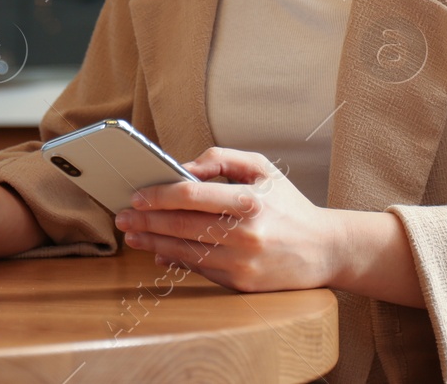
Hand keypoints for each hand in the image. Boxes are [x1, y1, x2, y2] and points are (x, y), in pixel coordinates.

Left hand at [112, 147, 336, 291]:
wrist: (324, 249)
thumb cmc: (288, 204)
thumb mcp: (263, 169)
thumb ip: (222, 160)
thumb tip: (183, 168)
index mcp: (250, 200)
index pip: (191, 196)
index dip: (158, 195)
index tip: (136, 196)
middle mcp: (245, 234)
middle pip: (181, 226)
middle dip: (146, 221)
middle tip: (122, 218)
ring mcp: (242, 263)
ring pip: (185, 252)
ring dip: (153, 243)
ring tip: (133, 235)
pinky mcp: (242, 285)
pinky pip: (199, 270)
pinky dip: (174, 261)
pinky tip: (158, 252)